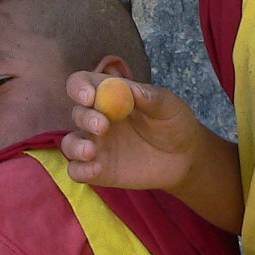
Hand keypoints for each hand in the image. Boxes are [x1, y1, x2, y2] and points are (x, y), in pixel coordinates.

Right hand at [60, 73, 205, 191]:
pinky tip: (96, 170)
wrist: (185, 158)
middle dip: (85, 118)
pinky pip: (78, 171)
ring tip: (91, 151)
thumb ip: (152, 98)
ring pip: (70, 143)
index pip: (82, 83)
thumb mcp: (169, 106)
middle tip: (103, 126)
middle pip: (77, 113)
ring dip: (75, 146)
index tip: (90, 96)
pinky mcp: (99, 170)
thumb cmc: (174, 123)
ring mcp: (96, 145)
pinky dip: (79, 170)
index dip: (79, 87)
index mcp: (110, 95)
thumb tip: (133, 89)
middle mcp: (97, 118)